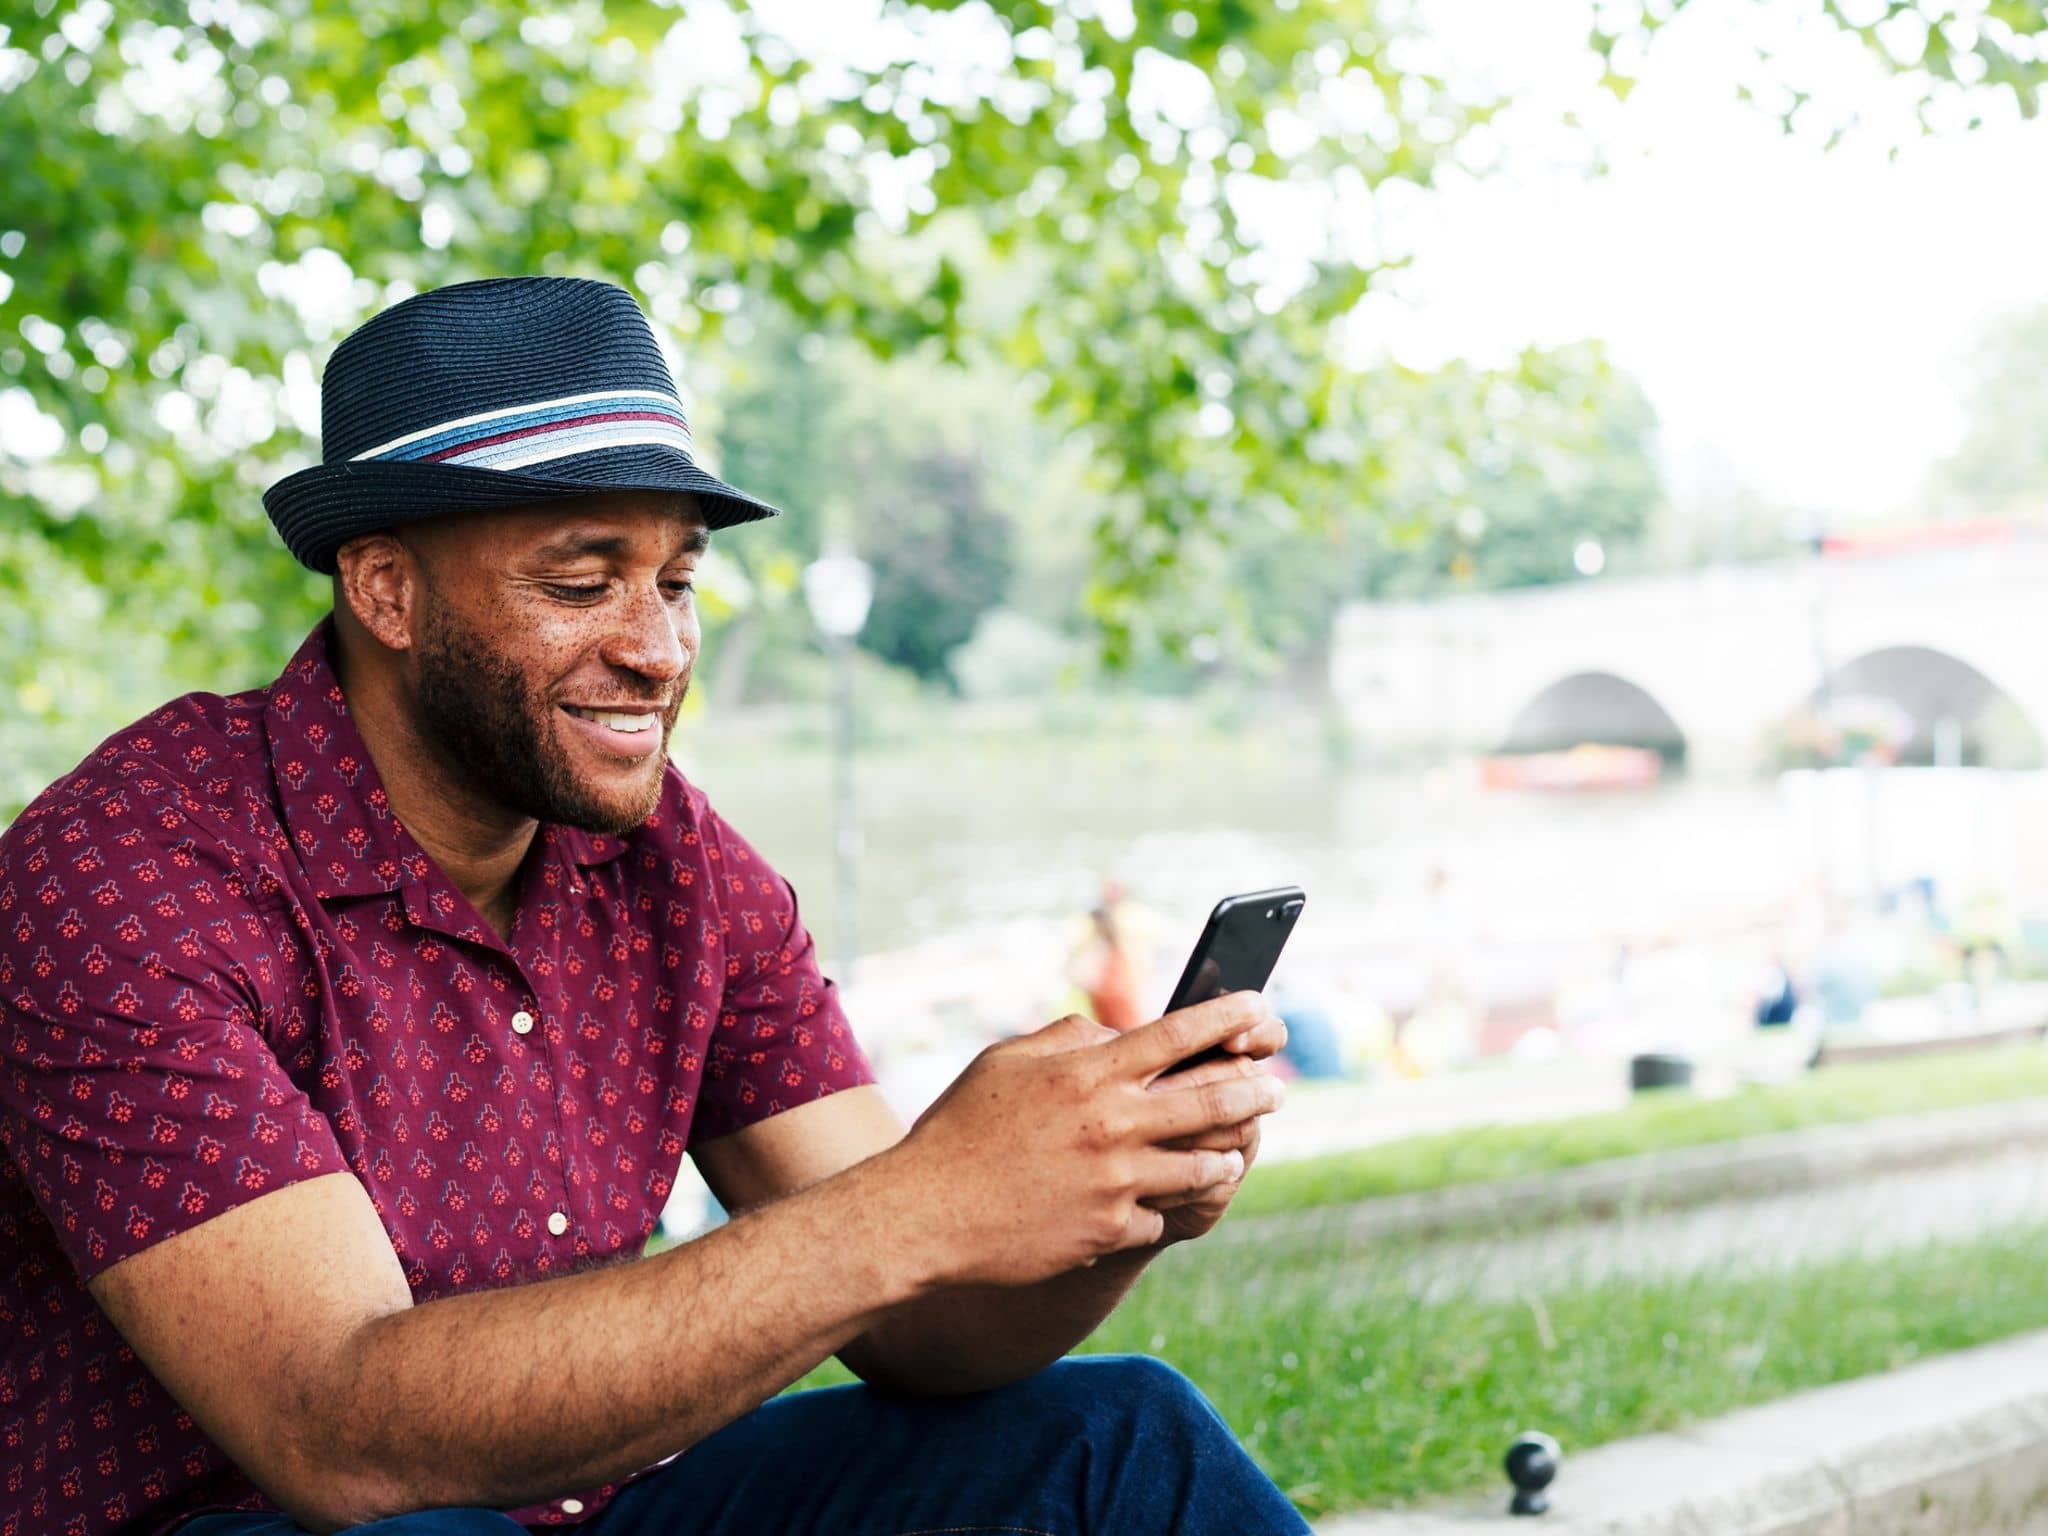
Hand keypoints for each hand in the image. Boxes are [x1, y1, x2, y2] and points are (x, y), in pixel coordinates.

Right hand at [881, 992, 1285, 1289]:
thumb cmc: (961, 1129)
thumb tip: (1114, 1032)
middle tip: (1275, 1090)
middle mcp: (1112, 1124)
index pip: (1178, 1033)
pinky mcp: (1109, 1231)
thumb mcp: (1005, 1061)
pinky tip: (1147, 1204)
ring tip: (1230, 1152)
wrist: (926, 1214)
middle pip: (1212, 1099)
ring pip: (1202, 1166)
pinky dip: (1156, 1208)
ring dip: (1223, 1156)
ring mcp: (1115, 1182)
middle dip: (1255, 1091)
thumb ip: (1067, 1039)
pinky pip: (1160, 1216)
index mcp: (1087, 1072)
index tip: (1259, 1006)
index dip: (1228, 1015)